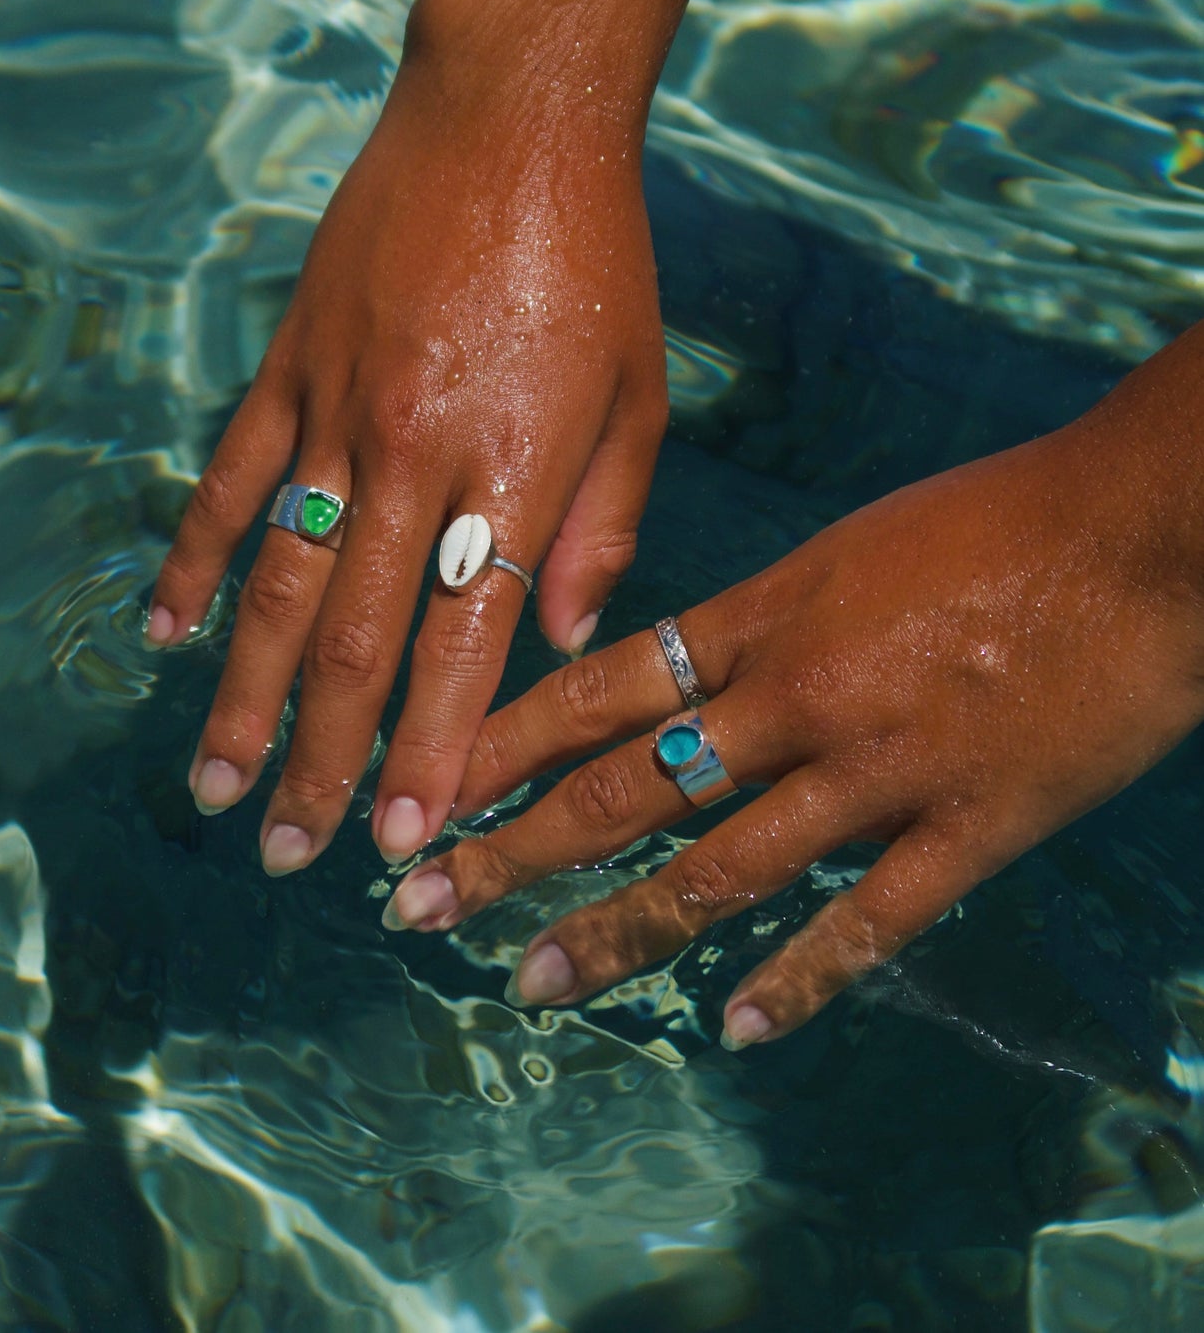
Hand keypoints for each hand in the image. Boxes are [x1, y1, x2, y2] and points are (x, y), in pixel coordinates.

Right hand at [146, 63, 667, 871]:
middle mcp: (417, 460)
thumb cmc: (597, 259)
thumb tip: (557, 641)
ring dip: (244, 696)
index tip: (403, 847)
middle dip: (325, 762)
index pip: (462, 651)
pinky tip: (162, 635)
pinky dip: (193, 562)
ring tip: (216, 786)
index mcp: (515, 476)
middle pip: (359, 643)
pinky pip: (230, 482)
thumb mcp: (640, 395)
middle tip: (293, 853)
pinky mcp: (289, 368)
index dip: (430, 758)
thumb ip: (603, 527)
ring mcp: (338, 413)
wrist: (512, 113)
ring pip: (281, 584)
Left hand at [381, 398, 1203, 1046]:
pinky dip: (798, 979)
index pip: (596, 693)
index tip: (426, 795)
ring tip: (530, 983)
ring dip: (616, 930)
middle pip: (625, 788)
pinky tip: (733, 1028)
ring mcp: (879, 769)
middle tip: (419, 906)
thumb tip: (669, 675)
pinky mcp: (972, 826)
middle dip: (513, 850)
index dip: (500, 748)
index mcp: (762, 619)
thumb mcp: (841, 550)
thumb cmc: (992, 521)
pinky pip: (869, 920)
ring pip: (718, 867)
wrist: (1142, 529)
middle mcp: (795, 699)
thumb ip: (754, 622)